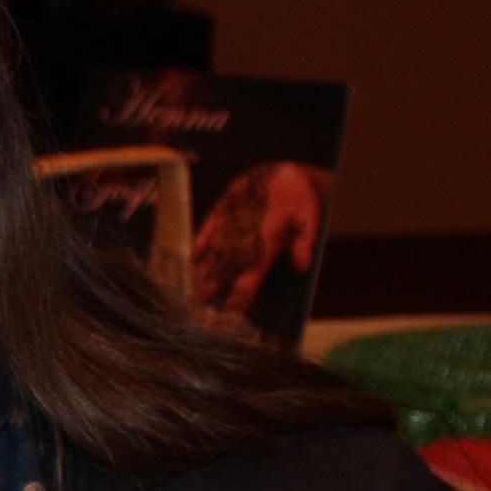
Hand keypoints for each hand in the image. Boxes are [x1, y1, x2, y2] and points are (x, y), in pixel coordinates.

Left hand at [191, 162, 332, 313]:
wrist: (288, 176)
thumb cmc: (302, 200)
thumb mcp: (309, 216)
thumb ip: (305, 240)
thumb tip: (304, 265)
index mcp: (266, 252)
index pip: (250, 281)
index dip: (239, 297)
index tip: (229, 313)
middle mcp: (245, 246)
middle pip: (223, 273)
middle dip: (208, 290)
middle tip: (193, 306)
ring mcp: (231, 232)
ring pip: (210, 257)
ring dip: (197, 271)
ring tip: (182, 288)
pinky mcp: (222, 216)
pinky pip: (204, 232)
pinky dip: (195, 244)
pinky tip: (182, 256)